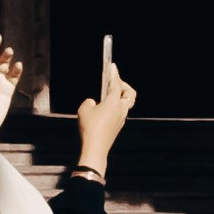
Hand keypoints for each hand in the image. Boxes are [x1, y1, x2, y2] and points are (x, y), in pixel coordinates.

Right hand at [71, 62, 135, 178]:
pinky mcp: (119, 125)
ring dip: (120, 96)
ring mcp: (121, 118)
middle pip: (130, 93)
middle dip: (124, 85)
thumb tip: (95, 103)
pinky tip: (105, 108)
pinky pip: (121, 111)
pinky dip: (116, 106)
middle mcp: (121, 109)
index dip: (114, 74)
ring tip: (107, 95)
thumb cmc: (89, 127)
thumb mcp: (84, 109)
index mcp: (113, 102)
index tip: (112, 66)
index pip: (116, 84)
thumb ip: (89, 102)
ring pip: (126, 103)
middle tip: (113, 83)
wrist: (96, 148)